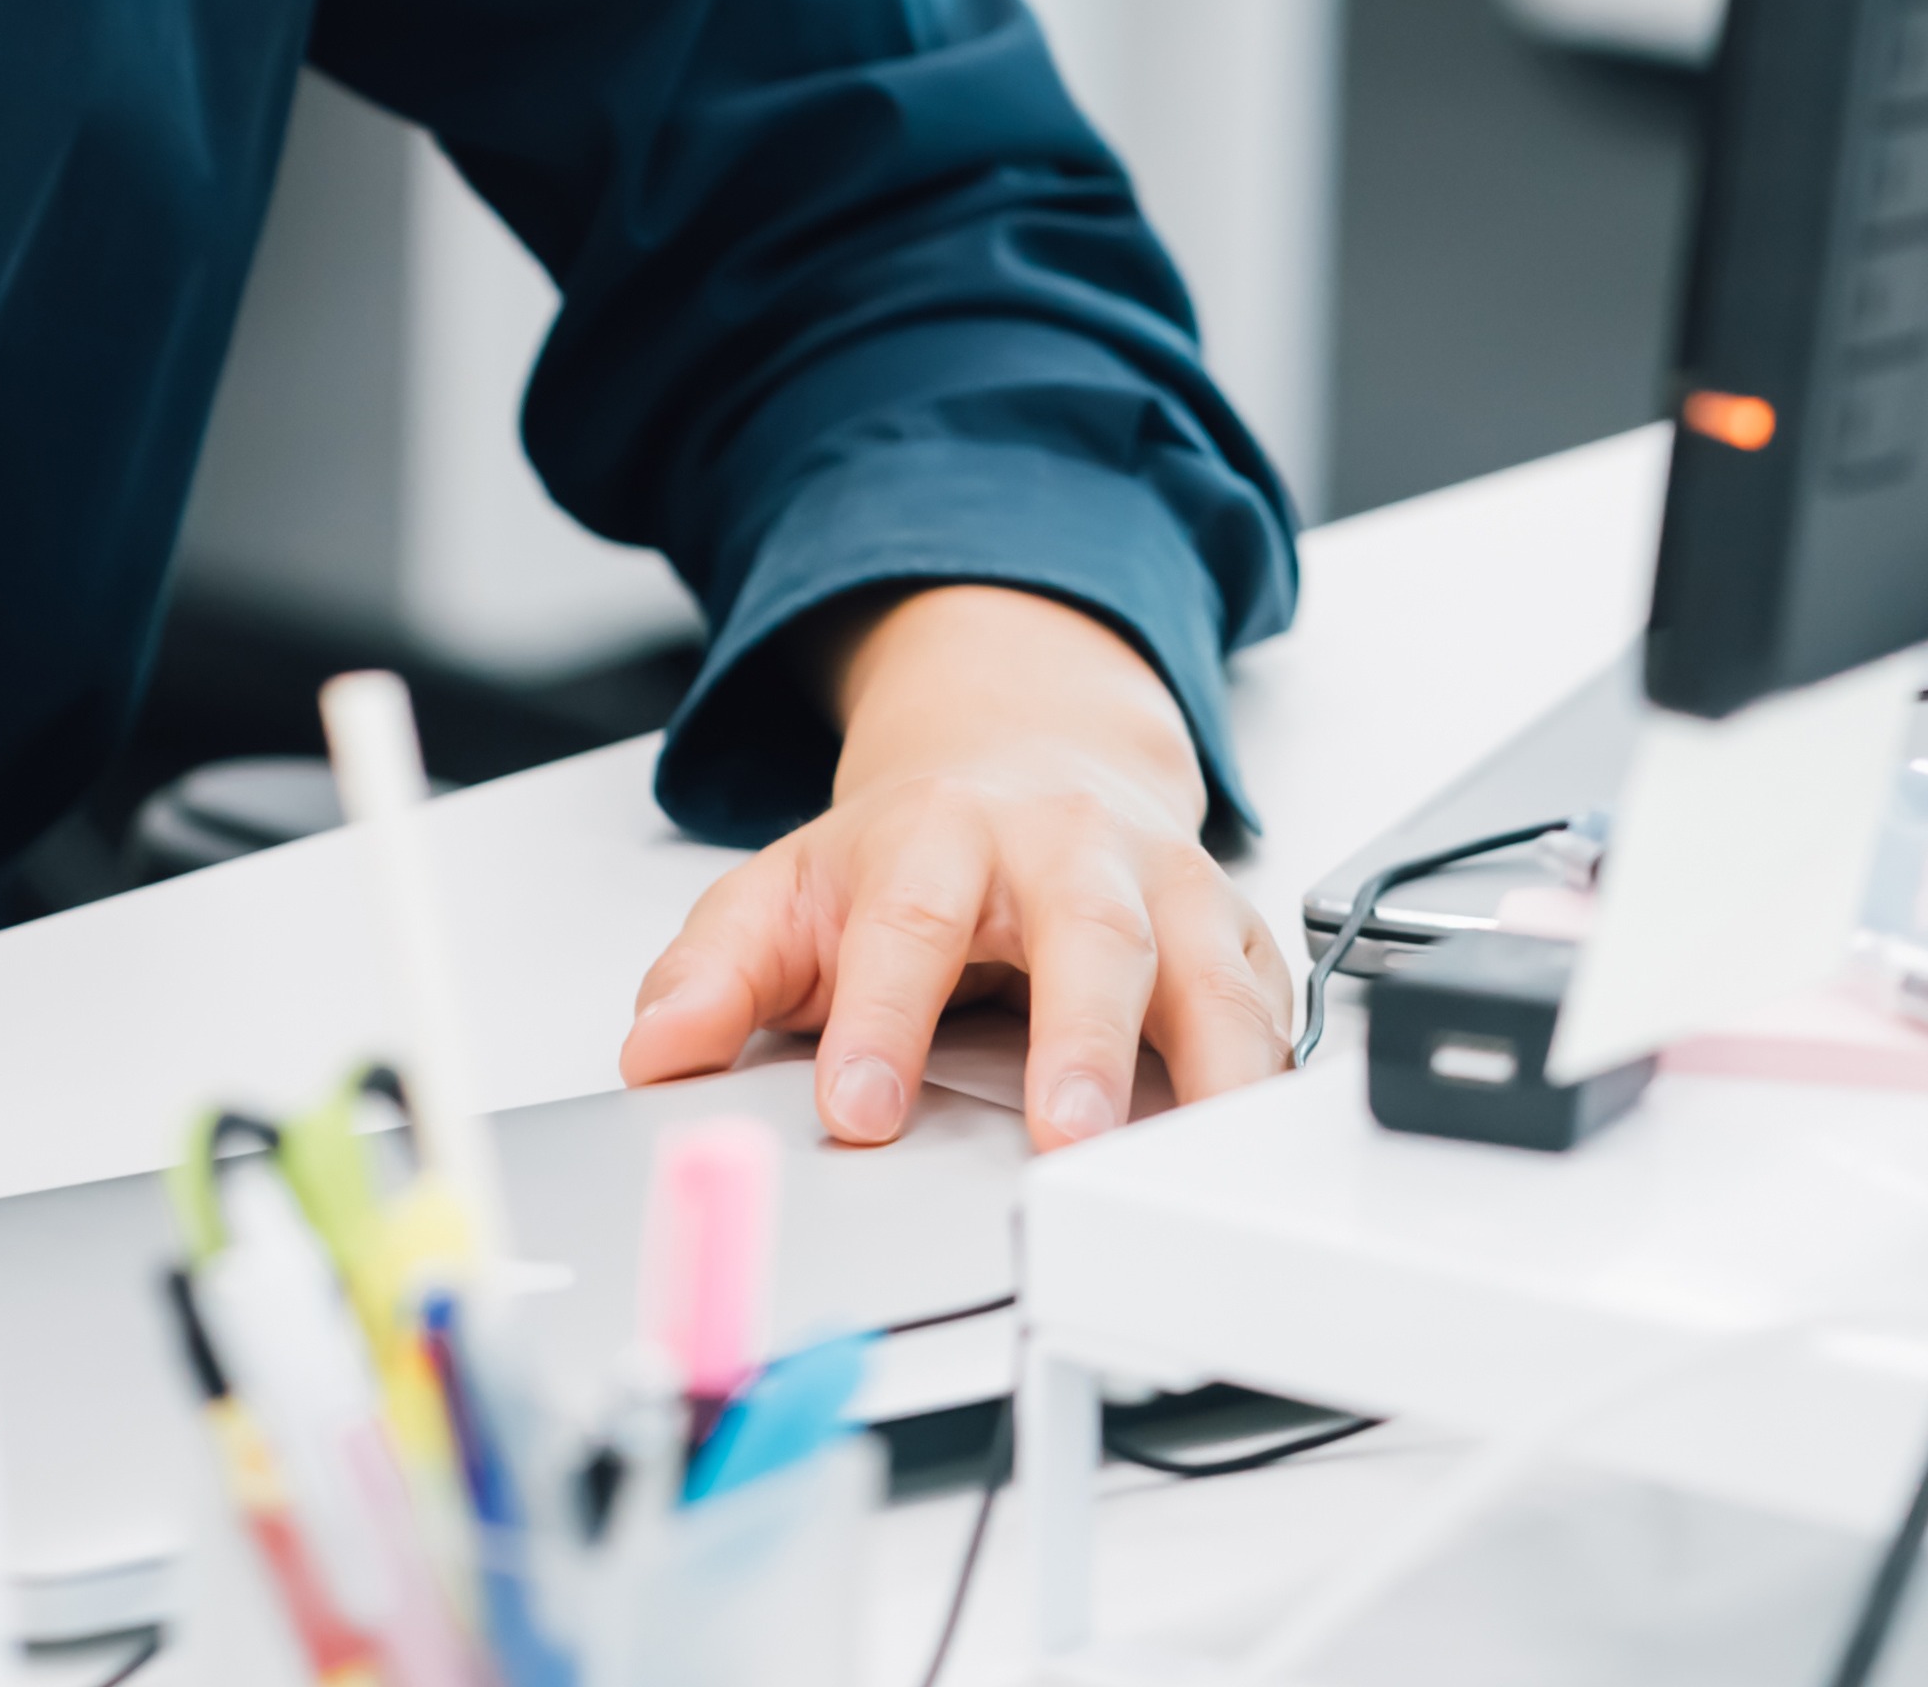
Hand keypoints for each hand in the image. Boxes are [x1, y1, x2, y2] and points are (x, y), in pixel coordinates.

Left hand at [616, 584, 1291, 1153]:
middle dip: (1083, 1041)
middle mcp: (1069, 851)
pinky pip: (1270, 1011)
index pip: (909, 924)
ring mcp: (1166, 891)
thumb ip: (715, 973)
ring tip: (1188, 1171)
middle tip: (1067, 1139)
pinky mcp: (1235, 940)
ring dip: (1210, 1075)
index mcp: (941, 835)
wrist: (1031, 754)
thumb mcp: (790, 893)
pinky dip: (1272, 1084)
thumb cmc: (910, 852)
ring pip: (1209, 977)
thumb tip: (655, 1054)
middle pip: (1089, 937)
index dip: (882, 1019)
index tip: (857, 1110)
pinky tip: (1256, 1155)